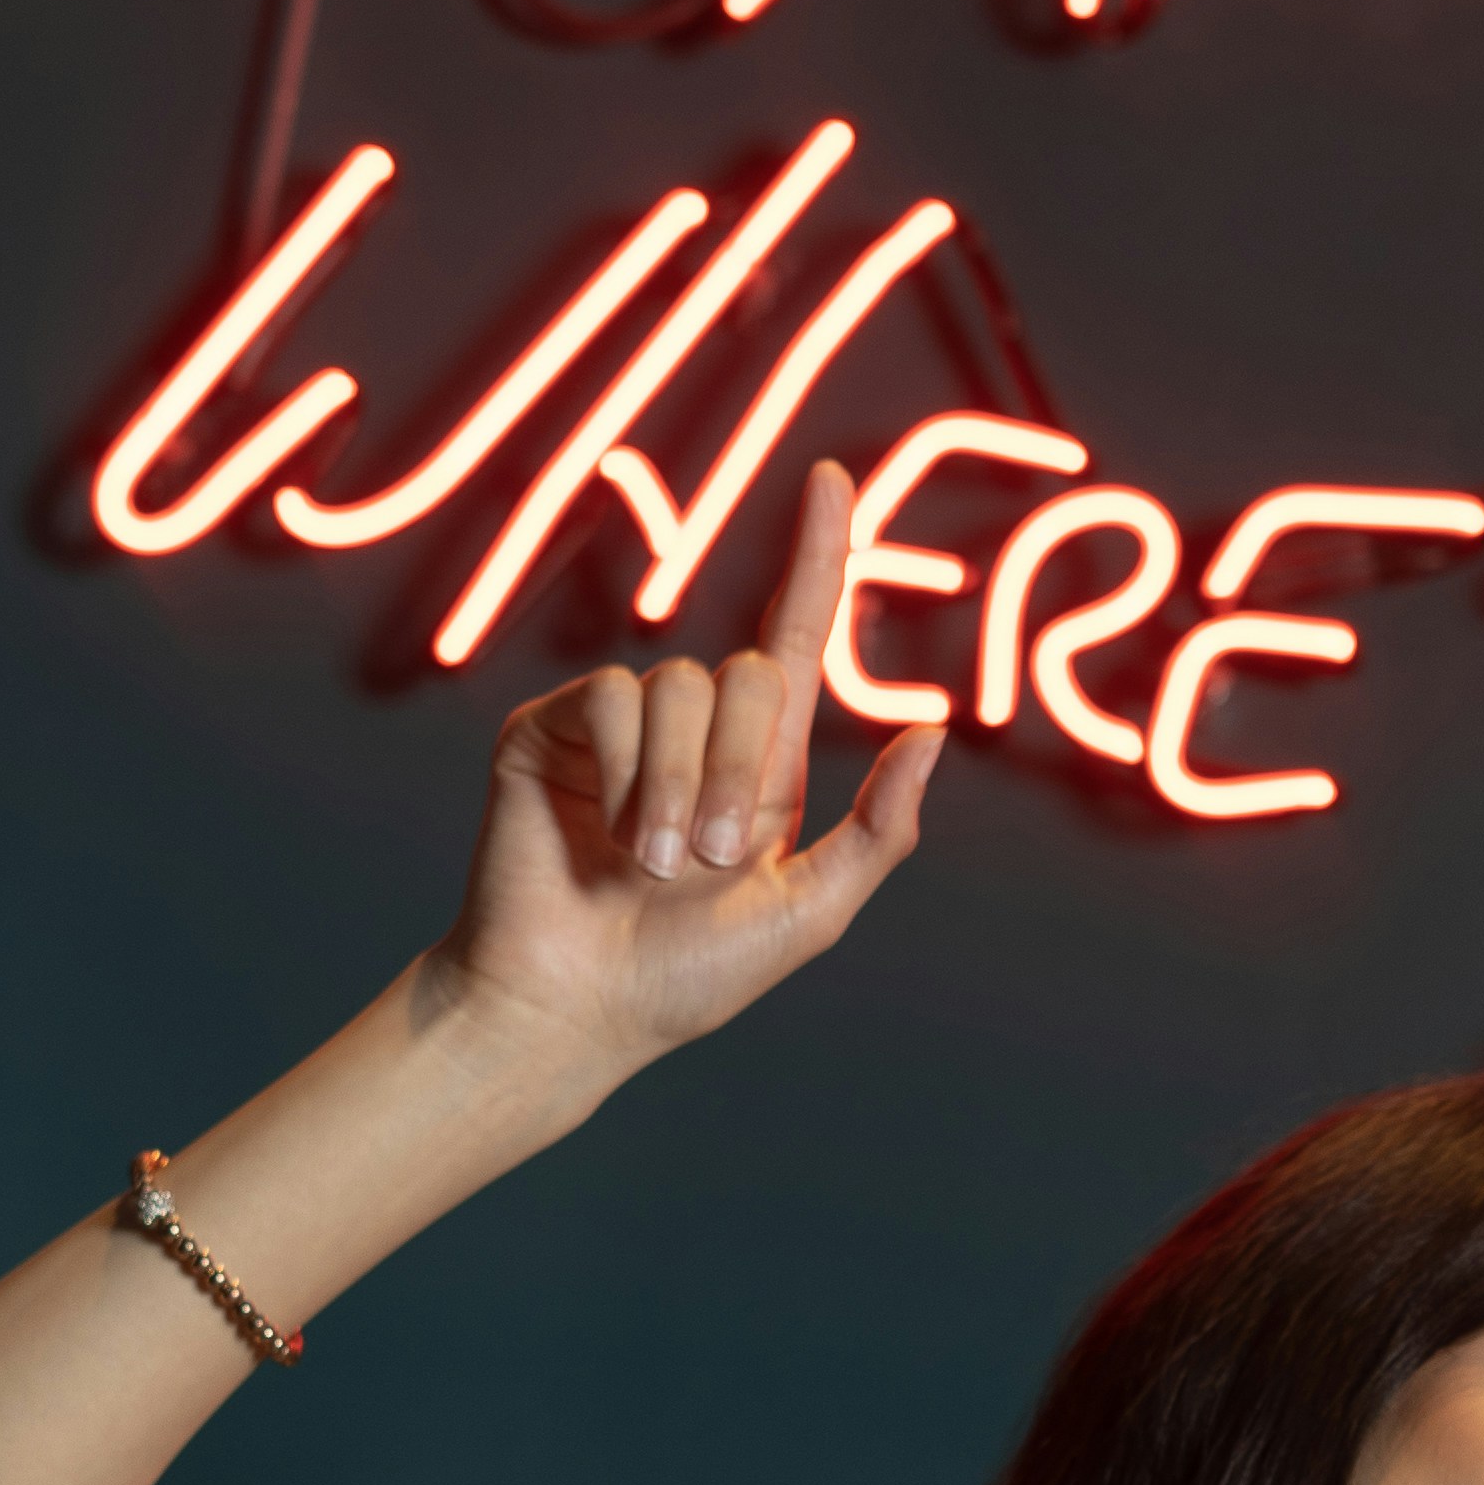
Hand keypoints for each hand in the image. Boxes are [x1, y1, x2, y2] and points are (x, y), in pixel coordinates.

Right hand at [435, 460, 943, 1080]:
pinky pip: (610, 700)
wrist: (575, 1008)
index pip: (795, 635)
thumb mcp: (807, 912)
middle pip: (752, 676)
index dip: (816, 556)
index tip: (830, 477)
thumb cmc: (686, 976)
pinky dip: (623, 772)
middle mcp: (694, 733)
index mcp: (761, 767)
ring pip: (681, 689)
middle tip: (711, 860)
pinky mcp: (552, 728)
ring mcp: (619, 727)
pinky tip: (606, 835)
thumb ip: (879, 831)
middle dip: (741, 771)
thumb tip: (932, 731)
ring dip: (677, 787)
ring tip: (652, 866)